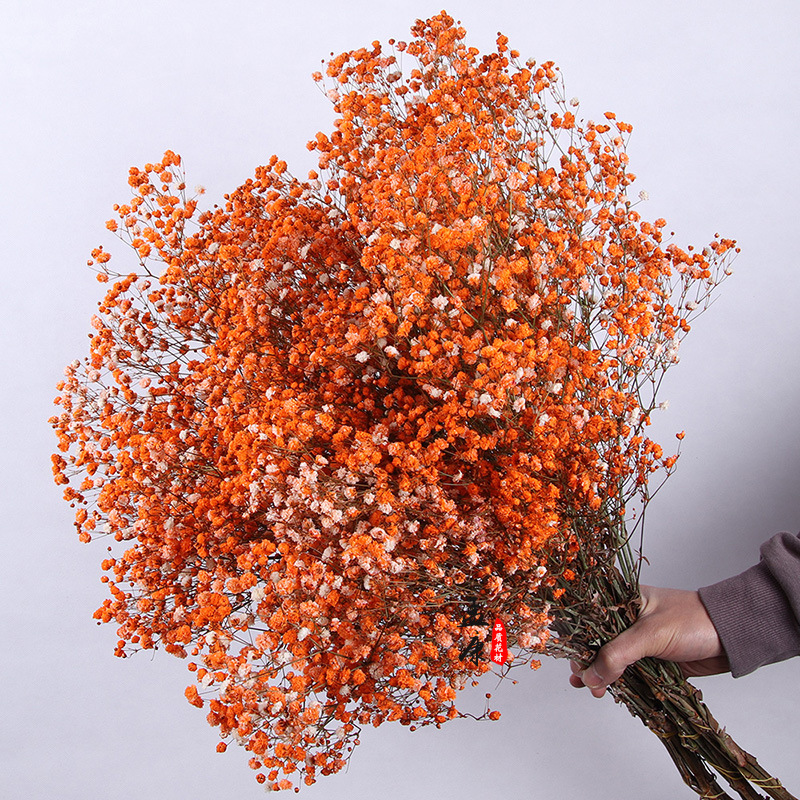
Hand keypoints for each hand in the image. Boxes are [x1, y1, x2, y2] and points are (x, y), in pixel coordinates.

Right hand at [569, 585, 729, 696]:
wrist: (732, 637)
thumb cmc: (692, 621)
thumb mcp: (650, 634)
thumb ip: (618, 655)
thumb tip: (590, 676)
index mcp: (621, 600)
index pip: (588, 616)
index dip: (576, 636)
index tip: (569, 657)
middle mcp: (626, 619)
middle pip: (596, 641)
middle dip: (586, 660)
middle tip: (581, 678)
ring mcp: (639, 640)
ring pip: (611, 659)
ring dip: (600, 675)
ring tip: (592, 689)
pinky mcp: (651, 659)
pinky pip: (628, 672)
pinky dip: (618, 683)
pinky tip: (610, 691)